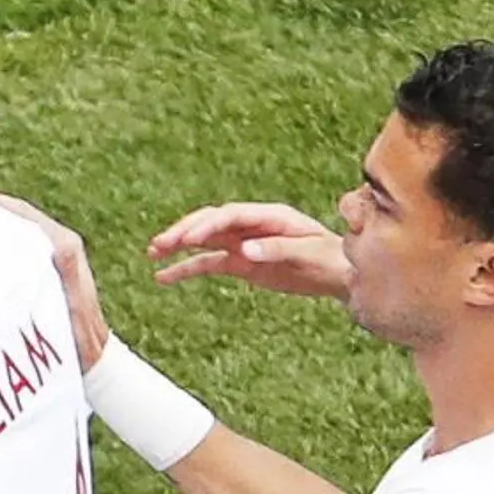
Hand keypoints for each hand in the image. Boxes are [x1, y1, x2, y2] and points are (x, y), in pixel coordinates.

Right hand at [0, 188, 111, 368]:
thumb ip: (68, 268)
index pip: (26, 214)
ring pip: (19, 232)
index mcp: (67, 247)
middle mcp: (62, 248)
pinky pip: (19, 250)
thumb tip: (62, 240)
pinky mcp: (48, 276)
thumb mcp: (74, 301)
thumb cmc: (81, 336)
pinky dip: (0, 243)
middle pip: (21, 218)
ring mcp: (54, 262)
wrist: (92, 358)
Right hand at [148, 203, 350, 299]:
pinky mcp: (240, 262)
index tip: (187, 239)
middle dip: (183, 231)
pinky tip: (164, 277)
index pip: (230, 215)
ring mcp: (243, 243)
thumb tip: (244, 250)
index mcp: (269, 216)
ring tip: (152, 252)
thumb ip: (276, 250)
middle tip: (161, 244)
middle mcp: (251, 226)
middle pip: (210, 222)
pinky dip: (185, 269)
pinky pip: (207, 263)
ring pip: (203, 240)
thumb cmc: (330, 260)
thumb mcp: (307, 254)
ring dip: (177, 245)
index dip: (207, 225)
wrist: (341, 274)